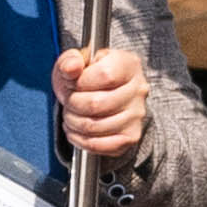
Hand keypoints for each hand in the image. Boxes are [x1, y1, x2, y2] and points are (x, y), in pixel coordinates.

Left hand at [57, 43, 149, 160]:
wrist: (101, 94)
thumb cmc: (88, 76)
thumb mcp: (75, 60)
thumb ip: (69, 60)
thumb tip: (71, 68)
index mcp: (128, 64)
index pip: (105, 75)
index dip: (81, 82)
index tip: (73, 83)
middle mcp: (138, 90)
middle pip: (96, 104)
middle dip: (72, 104)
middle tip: (68, 101)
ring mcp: (136, 115)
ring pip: (94, 126)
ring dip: (73, 122)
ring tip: (71, 114)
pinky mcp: (131, 136)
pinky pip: (100, 145)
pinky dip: (80, 140)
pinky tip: (75, 130)